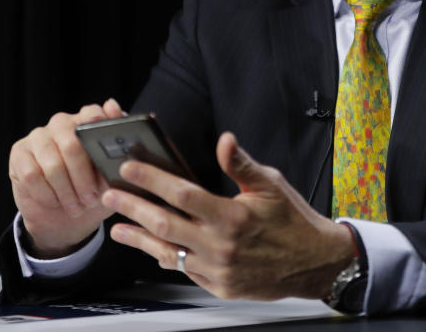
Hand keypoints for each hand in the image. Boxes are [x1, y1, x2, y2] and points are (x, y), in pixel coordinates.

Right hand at [8, 98, 123, 256]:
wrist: (64, 218)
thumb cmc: (94, 193)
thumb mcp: (112, 179)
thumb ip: (123, 157)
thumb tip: (144, 129)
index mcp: (87, 124)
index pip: (93, 113)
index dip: (99, 122)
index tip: (105, 133)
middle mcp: (62, 124)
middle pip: (72, 143)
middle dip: (84, 176)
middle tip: (91, 198)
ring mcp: (39, 136)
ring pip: (53, 163)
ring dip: (66, 191)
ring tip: (77, 206)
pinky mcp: (20, 152)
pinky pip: (33, 175)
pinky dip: (47, 194)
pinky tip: (55, 202)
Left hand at [102, 132, 355, 300]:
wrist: (314, 263)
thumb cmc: (293, 221)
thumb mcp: (271, 185)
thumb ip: (241, 164)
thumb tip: (224, 140)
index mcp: (233, 216)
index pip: (182, 194)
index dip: (152, 179)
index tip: (130, 168)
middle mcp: (221, 245)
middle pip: (165, 224)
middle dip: (133, 207)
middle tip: (111, 195)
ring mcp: (218, 269)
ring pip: (168, 252)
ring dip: (139, 238)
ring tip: (117, 228)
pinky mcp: (218, 286)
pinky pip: (184, 270)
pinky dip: (165, 256)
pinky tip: (152, 247)